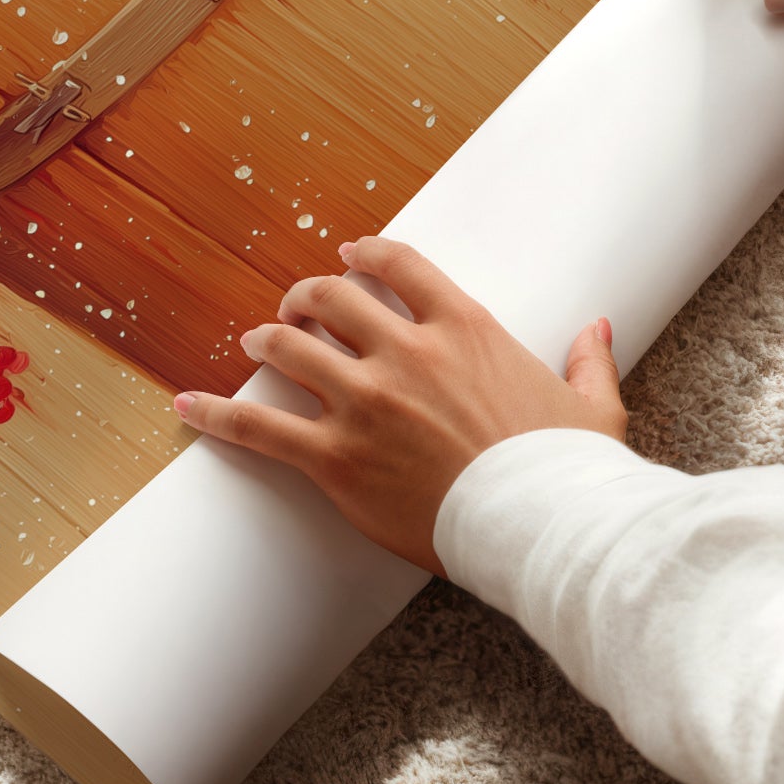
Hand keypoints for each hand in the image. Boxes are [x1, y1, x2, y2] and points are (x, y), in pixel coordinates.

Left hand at [171, 236, 624, 575]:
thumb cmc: (569, 473)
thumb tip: (598, 327)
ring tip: (253, 342)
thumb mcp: (592, 407)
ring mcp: (366, 402)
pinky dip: (217, 414)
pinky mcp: (337, 458)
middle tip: (295, 306)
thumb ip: (588, 360)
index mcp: (465, 329)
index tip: (348, 256)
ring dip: (266, 340)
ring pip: (290, 348)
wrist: (543, 528)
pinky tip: (186, 405)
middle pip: (332, 298)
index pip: (399, 266)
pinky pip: (260, 427)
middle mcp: (407, 353)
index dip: (365, 255)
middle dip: (305, 296)